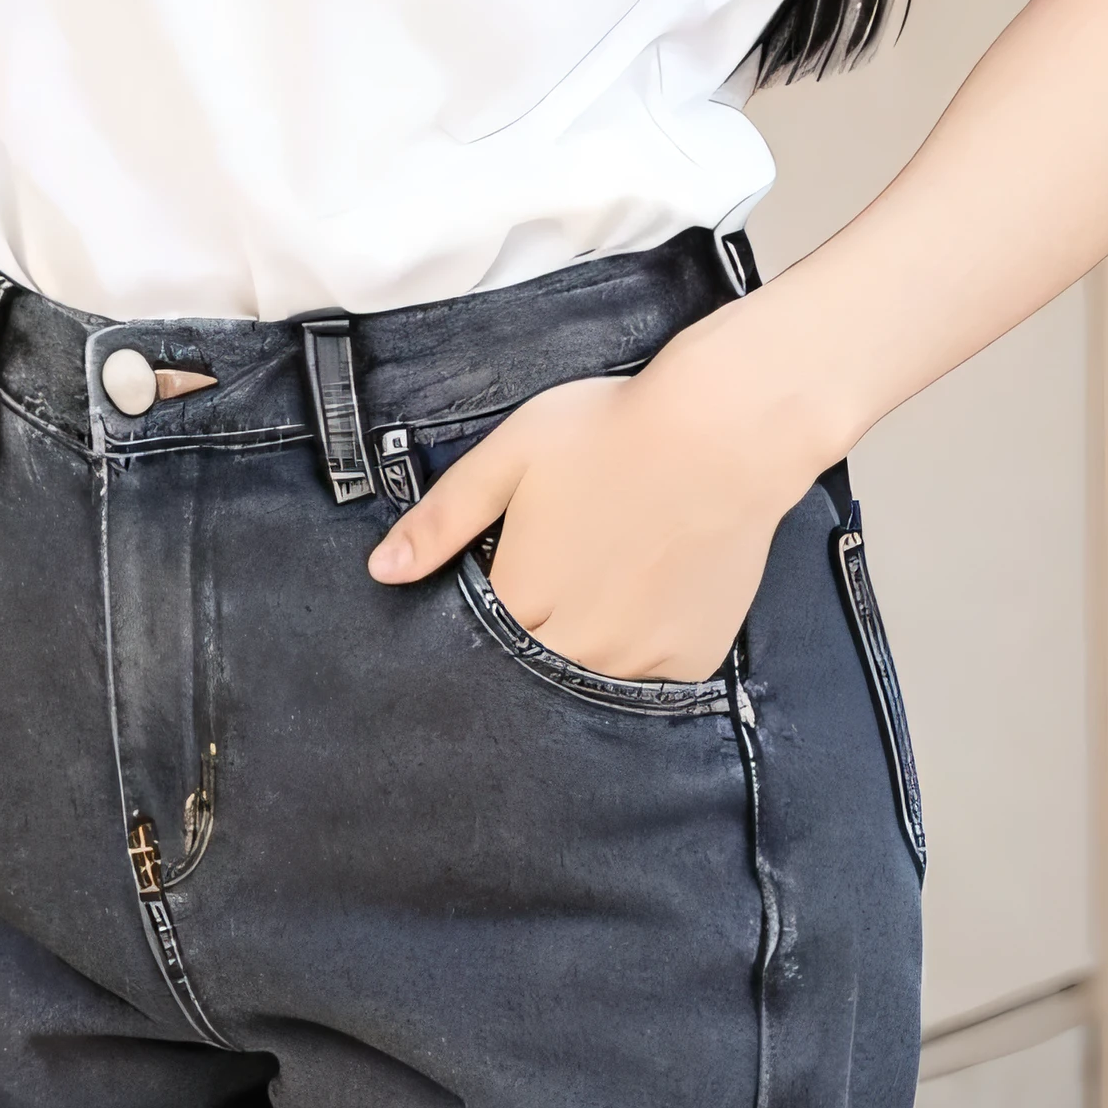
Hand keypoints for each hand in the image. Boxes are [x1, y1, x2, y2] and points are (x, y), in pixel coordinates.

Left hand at [365, 309, 815, 682]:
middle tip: (564, 569)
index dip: (491, 604)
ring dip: (587, 644)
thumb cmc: (613, 431)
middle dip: (536, 629)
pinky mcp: (691, 660)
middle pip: (535, 664)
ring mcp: (639, 660)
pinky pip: (651, 676)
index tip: (509, 570)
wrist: (726, 432)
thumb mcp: (510, 456)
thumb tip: (381, 572)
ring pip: (592, 676)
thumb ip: (442, 519)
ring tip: (608, 579)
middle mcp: (578, 647)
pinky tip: (650, 594)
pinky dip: (643, 649)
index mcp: (523, 601)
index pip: (479, 638)